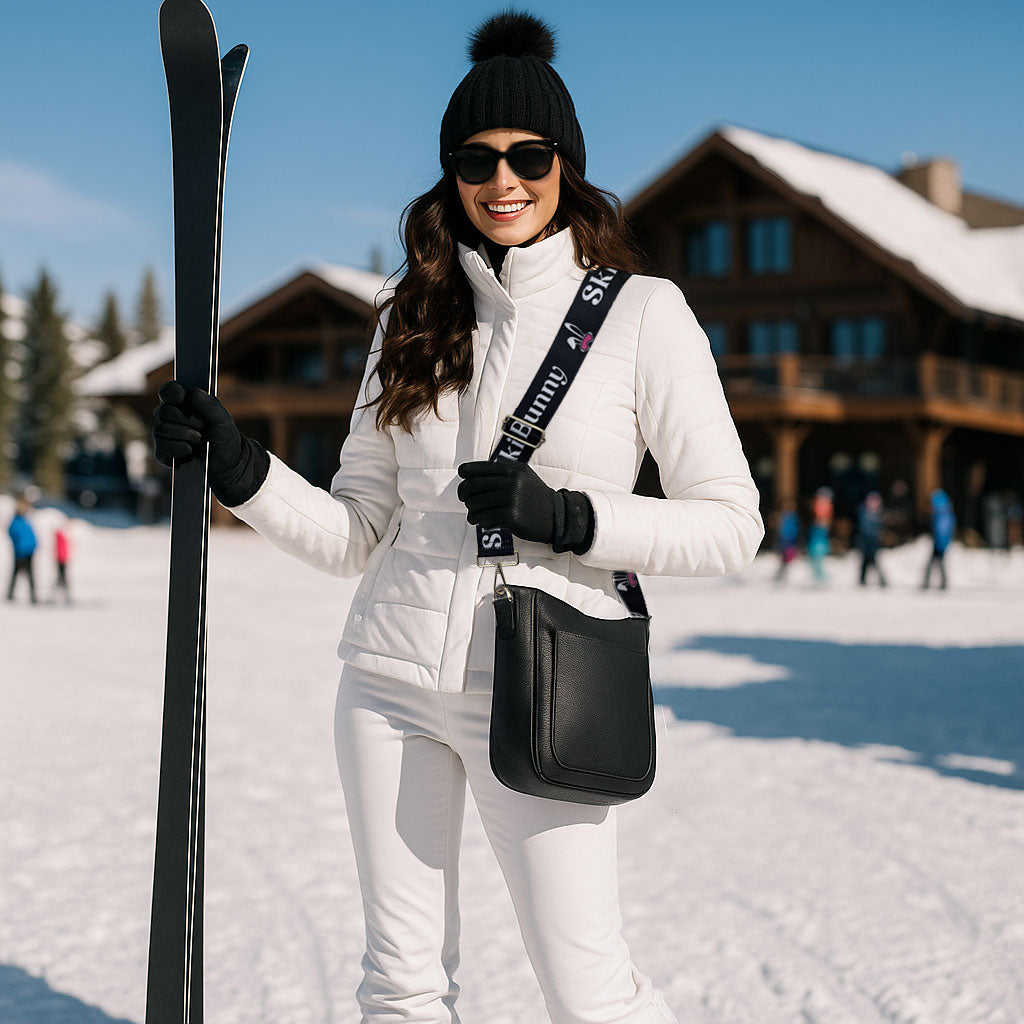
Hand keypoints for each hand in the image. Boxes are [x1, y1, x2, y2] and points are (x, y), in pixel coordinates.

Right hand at [152, 380, 269, 506]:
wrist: (227, 463)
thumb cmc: (224, 436)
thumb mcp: (222, 419)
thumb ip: (209, 404)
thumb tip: (191, 392)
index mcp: (184, 403)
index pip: (169, 391)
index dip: (172, 392)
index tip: (181, 398)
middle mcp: (170, 416)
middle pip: (164, 411)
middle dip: (186, 421)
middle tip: (203, 427)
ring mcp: (164, 434)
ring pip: (162, 429)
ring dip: (184, 435)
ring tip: (199, 440)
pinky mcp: (163, 452)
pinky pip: (161, 447)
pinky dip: (178, 449)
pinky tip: (190, 451)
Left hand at [456, 459, 555, 544]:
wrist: (555, 516)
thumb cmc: (534, 495)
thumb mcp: (524, 474)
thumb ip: (504, 467)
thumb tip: (477, 468)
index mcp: (511, 470)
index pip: (479, 469)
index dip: (465, 472)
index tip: (462, 477)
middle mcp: (511, 482)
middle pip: (474, 486)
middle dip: (464, 494)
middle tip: (464, 500)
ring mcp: (512, 499)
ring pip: (477, 504)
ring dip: (471, 512)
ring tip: (473, 516)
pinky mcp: (512, 516)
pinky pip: (486, 518)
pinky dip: (481, 522)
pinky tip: (484, 523)